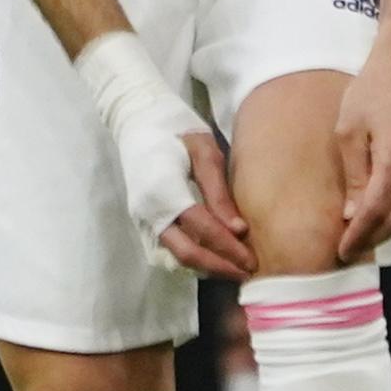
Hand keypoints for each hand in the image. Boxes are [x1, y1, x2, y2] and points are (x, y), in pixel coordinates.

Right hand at [77, 32, 254, 280]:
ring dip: (203, 266)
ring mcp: (140, 217)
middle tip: (247, 272)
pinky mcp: (140, 219)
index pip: (202, 230)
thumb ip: (219, 193)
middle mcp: (148, 211)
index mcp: (164, 190)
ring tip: (232, 267)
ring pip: (173, 257)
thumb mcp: (205, 152)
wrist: (138, 118)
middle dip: (218, 267)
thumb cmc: (176, 128)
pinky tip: (209, 256)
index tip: (253, 259)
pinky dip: (187, 258)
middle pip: (185, 253)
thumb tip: (239, 230)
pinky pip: (163, 250)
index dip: (229, 249)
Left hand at [335, 39, 390, 263]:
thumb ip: (354, 174)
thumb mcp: (348, 129)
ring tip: (366, 236)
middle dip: (374, 239)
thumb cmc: (372, 90)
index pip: (377, 210)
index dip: (359, 235)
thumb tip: (352, 214)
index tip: (342, 250)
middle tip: (350, 248)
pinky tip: (385, 217)